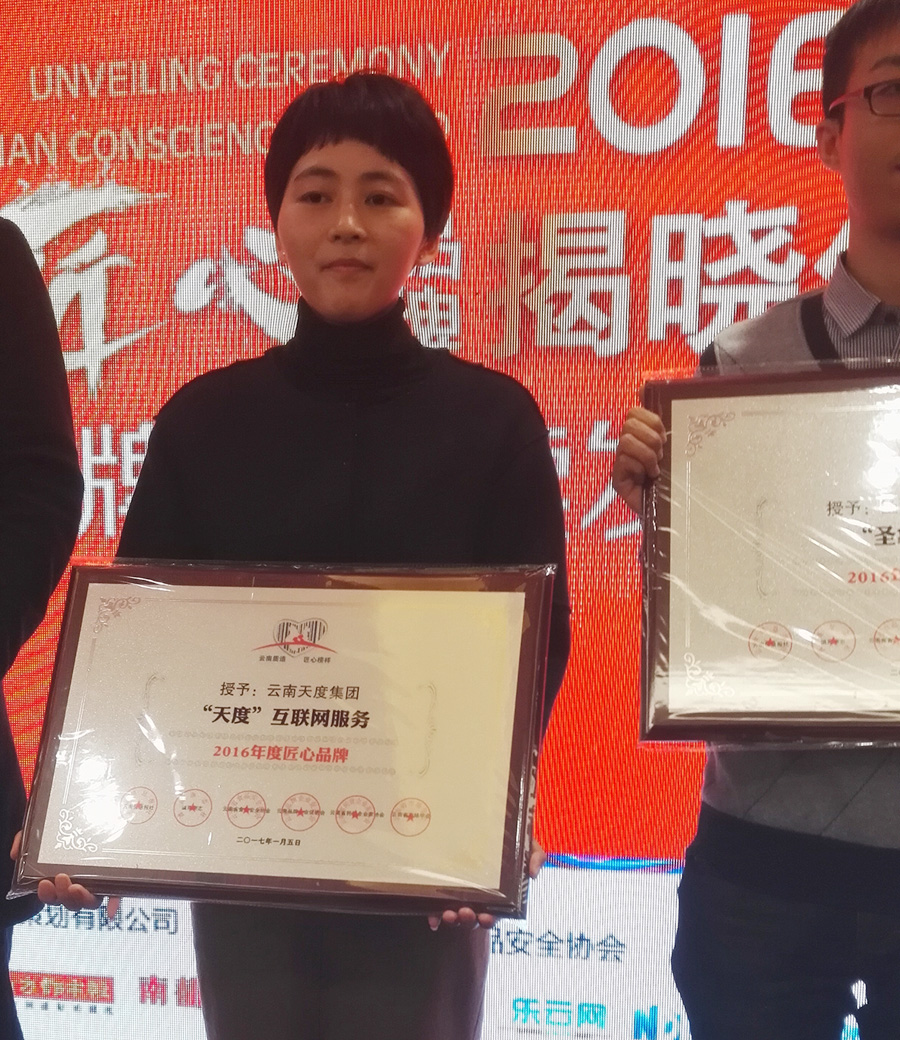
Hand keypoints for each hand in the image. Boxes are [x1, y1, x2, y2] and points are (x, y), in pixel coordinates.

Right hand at [11, 831, 119, 917]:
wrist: (91, 812)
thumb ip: (26, 840)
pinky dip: (113, 903)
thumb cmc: (67, 828)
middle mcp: (79, 883)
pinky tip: (111, 908)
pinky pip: (116, 893)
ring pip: (89, 901)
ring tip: (75, 885)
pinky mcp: (115, 877)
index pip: (54, 894)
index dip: (49, 895)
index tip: (43, 884)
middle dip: (63, 896)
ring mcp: (97, 882)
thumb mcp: (44, 830)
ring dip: (81, 898)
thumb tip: (16, 853)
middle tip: (60, 878)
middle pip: (71, 901)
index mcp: (62, 876)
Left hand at [426, 839, 545, 930]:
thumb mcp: (527, 844)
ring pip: (455, 914)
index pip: (495, 913)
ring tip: (449, 913)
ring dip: (452, 918)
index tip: (487, 916)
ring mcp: (460, 893)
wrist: (488, 820)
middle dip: (468, 919)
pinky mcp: (444, 887)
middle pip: (473, 916)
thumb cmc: (510, 839)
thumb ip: (536, 855)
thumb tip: (533, 873)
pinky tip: (432, 918)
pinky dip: (434, 915)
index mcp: (498, 894)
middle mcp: (479, 897)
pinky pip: (437, 905)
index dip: (490, 918)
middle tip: (465, 912)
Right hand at [612, 406, 666, 513]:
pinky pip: (624, 459)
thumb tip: (645, 386)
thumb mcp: (673, 446)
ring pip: (626, 439)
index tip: (664, 436)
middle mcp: (626, 446)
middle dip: (651, 436)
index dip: (651, 419)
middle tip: (661, 453)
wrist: (673, 511)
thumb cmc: (675, 478)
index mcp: (639, 435)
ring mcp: (620, 462)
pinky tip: (649, 477)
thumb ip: (661, 421)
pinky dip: (641, 466)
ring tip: (655, 466)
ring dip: (647, 452)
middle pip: (629, 421)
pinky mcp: (617, 479)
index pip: (634, 410)